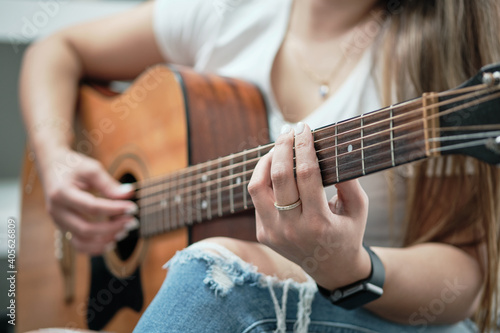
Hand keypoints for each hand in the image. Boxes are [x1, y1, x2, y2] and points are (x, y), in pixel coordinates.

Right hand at [38, 148, 137, 254]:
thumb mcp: (90, 168)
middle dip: (112, 228)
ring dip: (105, 240)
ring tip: (124, 232)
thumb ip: (109, 183)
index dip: (114, 209)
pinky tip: (112, 240)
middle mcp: (57, 211)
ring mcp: (58, 222)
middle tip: (132, 222)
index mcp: (61, 193)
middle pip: (86, 229)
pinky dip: (95, 247)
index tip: (133, 208)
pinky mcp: (63, 228)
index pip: (91, 207)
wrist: (51, 167)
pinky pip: (79, 245)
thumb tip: (129, 194)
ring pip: (81, 242)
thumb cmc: (72, 166)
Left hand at [248, 123, 370, 288]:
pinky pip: (257, 199)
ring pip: (257, 187)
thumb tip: (336, 149)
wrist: (331, 269)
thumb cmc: (347, 233)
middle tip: (289, 131)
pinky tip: (276, 169)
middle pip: (279, 177)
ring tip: (278, 148)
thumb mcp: (358, 209)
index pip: (307, 175)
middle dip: (283, 147)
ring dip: (266, 162)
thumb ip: (349, 181)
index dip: (305, 147)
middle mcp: (292, 229)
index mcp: (319, 224)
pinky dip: (264, 179)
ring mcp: (273, 233)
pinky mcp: (262, 233)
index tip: (305, 129)